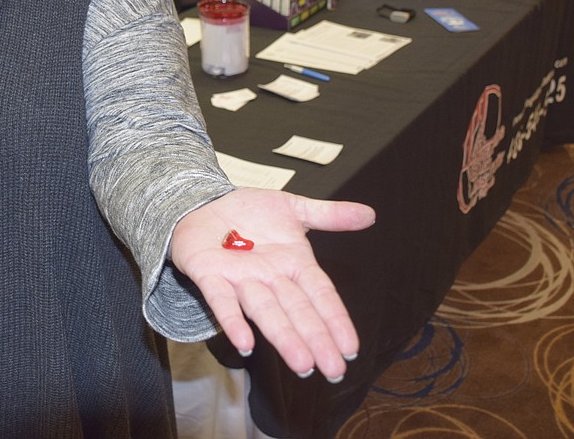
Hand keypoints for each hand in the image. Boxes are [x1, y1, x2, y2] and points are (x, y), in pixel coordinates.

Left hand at [170, 187, 374, 381]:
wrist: (203, 203)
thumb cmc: (249, 213)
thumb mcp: (293, 208)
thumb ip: (329, 215)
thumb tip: (369, 214)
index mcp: (293, 264)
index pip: (320, 295)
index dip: (335, 319)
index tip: (351, 348)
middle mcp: (270, 277)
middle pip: (297, 311)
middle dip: (315, 339)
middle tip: (333, 370)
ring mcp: (240, 279)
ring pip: (265, 311)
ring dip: (283, 337)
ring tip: (301, 363)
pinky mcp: (210, 275)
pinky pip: (222, 301)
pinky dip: (233, 320)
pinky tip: (244, 343)